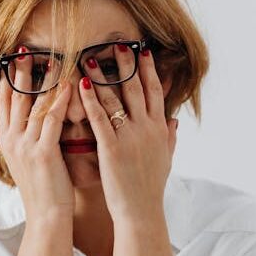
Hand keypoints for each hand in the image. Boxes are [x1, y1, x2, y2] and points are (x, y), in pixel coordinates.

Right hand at [0, 48, 74, 223]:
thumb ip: (29, 136)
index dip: (8, 78)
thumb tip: (35, 116)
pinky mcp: (42, 153)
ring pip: (33, 104)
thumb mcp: (28, 160)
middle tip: (25, 49)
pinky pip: (52, 119)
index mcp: (6, 141)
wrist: (46, 217)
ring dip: (44, 79)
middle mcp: (11, 140)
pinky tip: (70, 84)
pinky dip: (61, 100)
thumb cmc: (44, 189)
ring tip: (53, 58)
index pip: (3, 101)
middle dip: (20, 71)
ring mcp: (25, 146)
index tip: (12, 58)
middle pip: (14, 97)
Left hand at [77, 45, 176, 223]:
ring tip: (91, 57)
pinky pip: (99, 118)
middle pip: (137, 89)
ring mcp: (130, 137)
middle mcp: (147, 129)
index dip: (149, 70)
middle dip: (128, 64)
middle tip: (119, 43)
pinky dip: (90, 99)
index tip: (143, 50)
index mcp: (159, 129)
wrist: (141, 212)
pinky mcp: (112, 148)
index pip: (155, 92)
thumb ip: (169, 136)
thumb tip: (174, 119)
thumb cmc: (150, 188)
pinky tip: (81, 84)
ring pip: (116, 99)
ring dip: (103, 75)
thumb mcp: (166, 159)